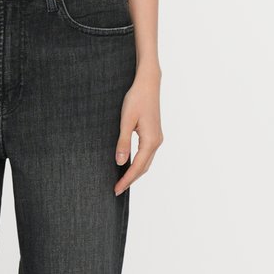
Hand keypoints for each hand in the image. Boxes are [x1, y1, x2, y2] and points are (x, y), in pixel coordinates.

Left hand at [114, 68, 162, 194]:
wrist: (148, 84)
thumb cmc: (136, 99)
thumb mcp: (126, 121)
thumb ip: (123, 142)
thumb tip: (120, 162)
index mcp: (150, 140)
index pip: (137, 166)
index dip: (126, 179)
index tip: (116, 189)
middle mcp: (157, 142)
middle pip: (144, 168)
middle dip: (130, 179)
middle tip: (116, 189)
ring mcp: (157, 138)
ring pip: (146, 162)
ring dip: (135, 173)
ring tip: (121, 181)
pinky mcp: (154, 134)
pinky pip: (147, 154)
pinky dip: (138, 163)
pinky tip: (129, 164)